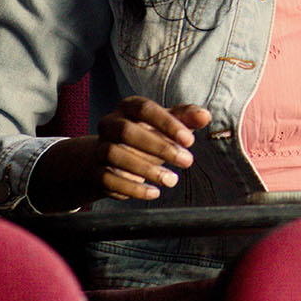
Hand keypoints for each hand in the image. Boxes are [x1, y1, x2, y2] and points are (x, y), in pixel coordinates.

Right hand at [30, 97, 209, 209]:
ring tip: (172, 180)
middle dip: (159, 147)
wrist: (110, 158)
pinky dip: (132, 188)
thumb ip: (185, 118)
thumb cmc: (145, 135)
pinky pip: (108, 179)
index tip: (190, 140)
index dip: (168, 123)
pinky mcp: (96, 172)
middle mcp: (110, 124)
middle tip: (187, 161)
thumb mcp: (166, 124)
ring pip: (115, 155)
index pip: (145, 109)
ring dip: (146, 170)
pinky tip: (154, 192)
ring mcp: (100, 148)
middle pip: (127, 132)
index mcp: (128, 107)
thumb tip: (205, 116)